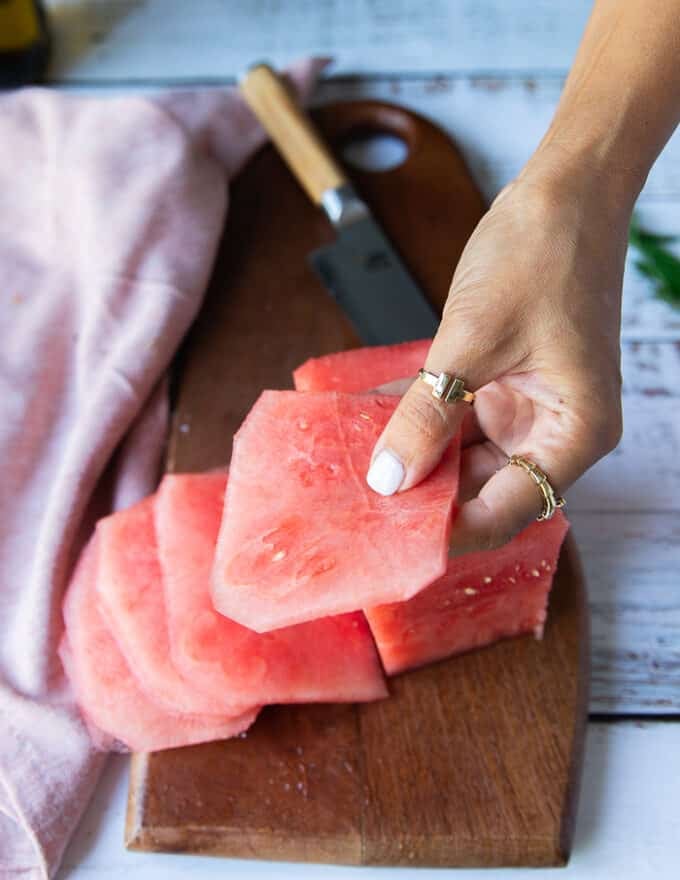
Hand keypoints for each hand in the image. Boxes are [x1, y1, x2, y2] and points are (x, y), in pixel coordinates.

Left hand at [366, 149, 629, 553]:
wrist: (560, 191)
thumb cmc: (541, 254)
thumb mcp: (473, 341)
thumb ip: (430, 415)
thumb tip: (390, 479)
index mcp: (573, 432)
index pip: (509, 511)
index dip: (451, 533)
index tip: (392, 542)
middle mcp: (553, 430)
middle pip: (483, 491)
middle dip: (423, 498)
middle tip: (358, 508)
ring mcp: (525, 408)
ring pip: (462, 458)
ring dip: (412, 459)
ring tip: (354, 470)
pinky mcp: (499, 385)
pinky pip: (452, 419)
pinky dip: (415, 421)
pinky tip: (368, 425)